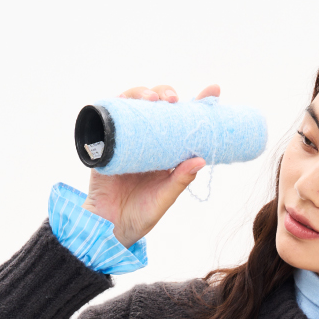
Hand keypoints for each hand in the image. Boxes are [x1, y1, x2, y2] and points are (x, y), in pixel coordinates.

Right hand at [82, 83, 219, 248]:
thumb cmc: (140, 215)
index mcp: (165, 152)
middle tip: (175, 100)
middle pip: (157, 106)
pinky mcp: (105, 144)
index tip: (214, 91)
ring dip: (142, 94)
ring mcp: (125, 140)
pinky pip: (108, 117)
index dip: (197, 104)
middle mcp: (146, 141)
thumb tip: (202, 159)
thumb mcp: (164, 198)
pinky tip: (126, 101)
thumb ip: (180, 180)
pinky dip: (116, 104)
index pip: (182, 122)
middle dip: (166, 94)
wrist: (109, 228)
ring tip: (153, 99)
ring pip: (133, 105)